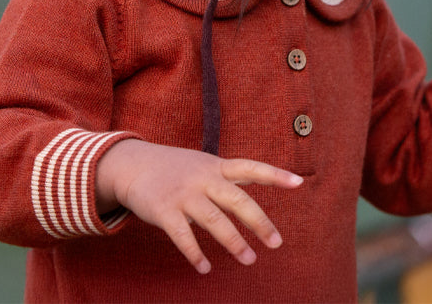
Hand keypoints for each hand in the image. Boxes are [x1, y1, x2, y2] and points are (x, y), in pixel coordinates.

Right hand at [96, 139, 302, 273]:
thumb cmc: (176, 168)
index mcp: (216, 166)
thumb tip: (261, 186)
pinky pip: (183, 236)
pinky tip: (205, 268)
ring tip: (249, 260)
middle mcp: (203, 178)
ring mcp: (184, 194)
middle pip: (237, 199)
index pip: (251, 167)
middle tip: (276, 243)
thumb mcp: (204, 164)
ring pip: (214, 220)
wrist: (133, 164)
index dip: (275, 175)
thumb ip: (229, 177)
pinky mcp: (164, 210)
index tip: (299, 183)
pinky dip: (196, 254)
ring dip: (233, 242)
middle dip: (259, 222)